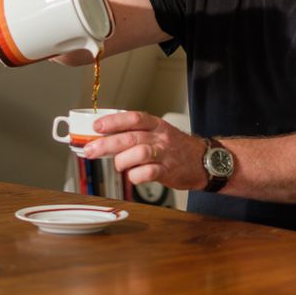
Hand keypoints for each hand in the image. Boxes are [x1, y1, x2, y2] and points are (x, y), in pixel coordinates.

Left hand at [83, 111, 207, 189]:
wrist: (205, 161)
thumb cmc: (176, 148)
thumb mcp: (158, 133)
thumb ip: (136, 134)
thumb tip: (105, 139)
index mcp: (156, 124)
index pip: (133, 118)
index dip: (113, 121)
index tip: (96, 126)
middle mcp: (160, 137)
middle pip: (130, 137)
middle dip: (106, 144)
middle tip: (90, 150)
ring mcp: (165, 154)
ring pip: (139, 153)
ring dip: (122, 160)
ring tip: (118, 165)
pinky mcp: (169, 171)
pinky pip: (148, 173)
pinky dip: (136, 176)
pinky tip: (133, 175)